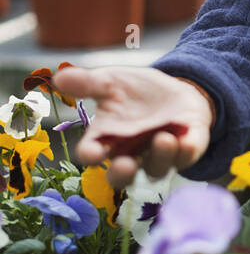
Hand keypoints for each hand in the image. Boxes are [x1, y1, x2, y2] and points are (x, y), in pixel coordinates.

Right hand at [52, 65, 213, 189]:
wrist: (174, 89)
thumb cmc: (134, 91)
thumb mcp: (110, 81)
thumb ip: (87, 83)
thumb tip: (59, 77)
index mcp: (107, 139)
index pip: (92, 154)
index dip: (91, 155)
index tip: (92, 152)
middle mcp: (131, 153)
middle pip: (122, 176)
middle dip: (122, 174)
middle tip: (125, 166)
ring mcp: (159, 154)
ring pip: (157, 168)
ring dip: (160, 157)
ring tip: (163, 138)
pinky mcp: (187, 148)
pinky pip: (187, 156)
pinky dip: (187, 150)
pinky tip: (188, 140)